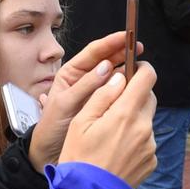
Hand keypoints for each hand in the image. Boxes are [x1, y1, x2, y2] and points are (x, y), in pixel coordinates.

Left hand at [27, 32, 139, 165]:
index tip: (126, 37)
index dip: (110, 42)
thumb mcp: (64, 104)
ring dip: (127, 69)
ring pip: (114, 75)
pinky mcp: (102, 105)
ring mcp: (95, 92)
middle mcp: (84, 79)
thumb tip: (105, 67)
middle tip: (139, 48)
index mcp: (71, 73)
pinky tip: (135, 85)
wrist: (49, 151)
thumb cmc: (51, 127)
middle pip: (106, 60)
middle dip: (123, 52)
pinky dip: (126, 88)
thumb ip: (84, 86)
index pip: (93, 52)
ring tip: (140, 66)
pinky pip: (116, 92)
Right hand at [57, 62, 157, 186]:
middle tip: (114, 104)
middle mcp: (144, 128)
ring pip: (147, 120)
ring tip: (111, 134)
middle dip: (134, 95)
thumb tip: (118, 77)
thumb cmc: (80, 157)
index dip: (142, 68)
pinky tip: (118, 150)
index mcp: (126, 114)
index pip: (147, 78)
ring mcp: (150, 145)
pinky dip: (136, 140)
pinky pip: (147, 141)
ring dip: (134, 119)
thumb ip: (102, 95)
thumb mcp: (81, 121)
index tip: (134, 68)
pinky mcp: (152, 160)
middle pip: (149, 98)